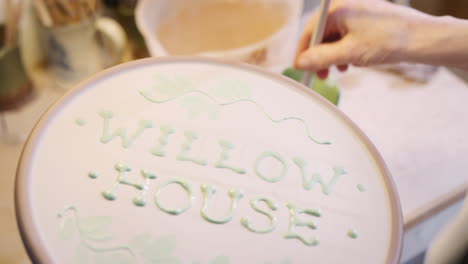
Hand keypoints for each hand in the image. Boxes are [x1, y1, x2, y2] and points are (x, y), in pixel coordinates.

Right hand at [295, 0, 429, 78]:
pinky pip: (347, 36)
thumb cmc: (388, 40)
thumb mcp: (349, 53)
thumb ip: (321, 58)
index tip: (301, 68)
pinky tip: (352, 62)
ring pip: (335, 37)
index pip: (311, 30)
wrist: (422, 38)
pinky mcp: (366, 20)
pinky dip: (345, 51)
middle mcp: (345, 7)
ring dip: (333, 56)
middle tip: (321, 74)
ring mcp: (357, 13)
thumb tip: (301, 62)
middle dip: (320, 56)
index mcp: (338, 9)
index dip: (304, 52)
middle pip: (322, 34)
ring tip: (341, 69)